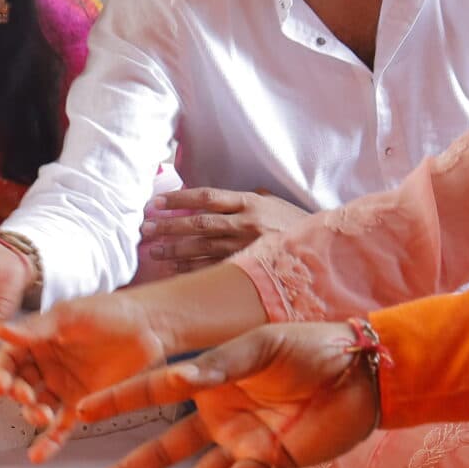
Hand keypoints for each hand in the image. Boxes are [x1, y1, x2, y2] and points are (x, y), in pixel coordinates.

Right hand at [0, 291, 169, 455]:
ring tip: (43, 416)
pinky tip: (38, 455)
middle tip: (27, 397)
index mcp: (38, 341)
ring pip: (38, 407)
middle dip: (19, 394)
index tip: (2, 386)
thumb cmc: (109, 313)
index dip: (1, 373)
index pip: (8, 360)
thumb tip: (0, 330)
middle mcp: (47, 366)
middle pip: (20, 386)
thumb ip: (36, 329)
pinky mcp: (84, 405)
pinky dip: (50, 442)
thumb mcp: (69, 316)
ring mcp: (64, 387)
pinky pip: (62, 427)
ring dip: (33, 415)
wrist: (149, 328)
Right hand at [80, 324, 381, 467]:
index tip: (80, 414)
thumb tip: (178, 377)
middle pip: (164, 450)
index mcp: (210, 378)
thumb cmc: (313, 348)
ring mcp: (242, 444)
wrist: (364, 375)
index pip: (154, 391)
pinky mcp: (270, 465)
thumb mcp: (262, 345)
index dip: (118, 401)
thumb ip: (221, 364)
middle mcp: (219, 416)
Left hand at [137, 188, 303, 274]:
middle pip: (198, 223)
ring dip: (175, 250)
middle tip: (145, 228)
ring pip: (202, 248)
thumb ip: (245, 200)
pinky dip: (193, 270)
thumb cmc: (294, 223)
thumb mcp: (272, 202)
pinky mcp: (250, 267)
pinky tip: (175, 270)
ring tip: (153, 252)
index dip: (179, 199)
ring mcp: (247, 247)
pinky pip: (215, 269)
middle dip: (169, 226)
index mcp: (250, 202)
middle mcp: (246, 223)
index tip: (156, 202)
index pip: (207, 197)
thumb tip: (215, 199)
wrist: (322, 248)